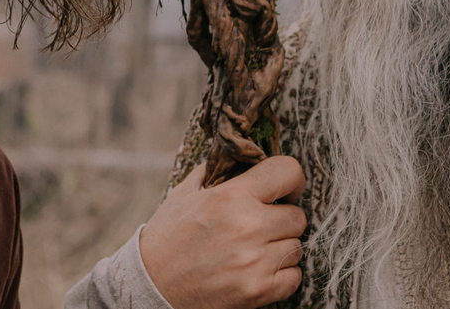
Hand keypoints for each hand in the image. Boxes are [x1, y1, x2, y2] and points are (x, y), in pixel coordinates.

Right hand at [139, 156, 306, 308]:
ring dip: (281, 247)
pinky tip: (260, 269)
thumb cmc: (167, 239)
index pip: (288, 172)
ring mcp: (255, 261)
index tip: (286, 190)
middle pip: (297, 216)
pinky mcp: (259, 291)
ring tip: (256, 249)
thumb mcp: (184, 195)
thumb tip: (235, 158)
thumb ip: (213, 173)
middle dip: (282, 219)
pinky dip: (282, 274)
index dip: (292, 180)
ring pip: (297, 247)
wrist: (151, 286)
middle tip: (263, 225)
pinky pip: (294, 277)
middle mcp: (248, 226)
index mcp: (230, 196)